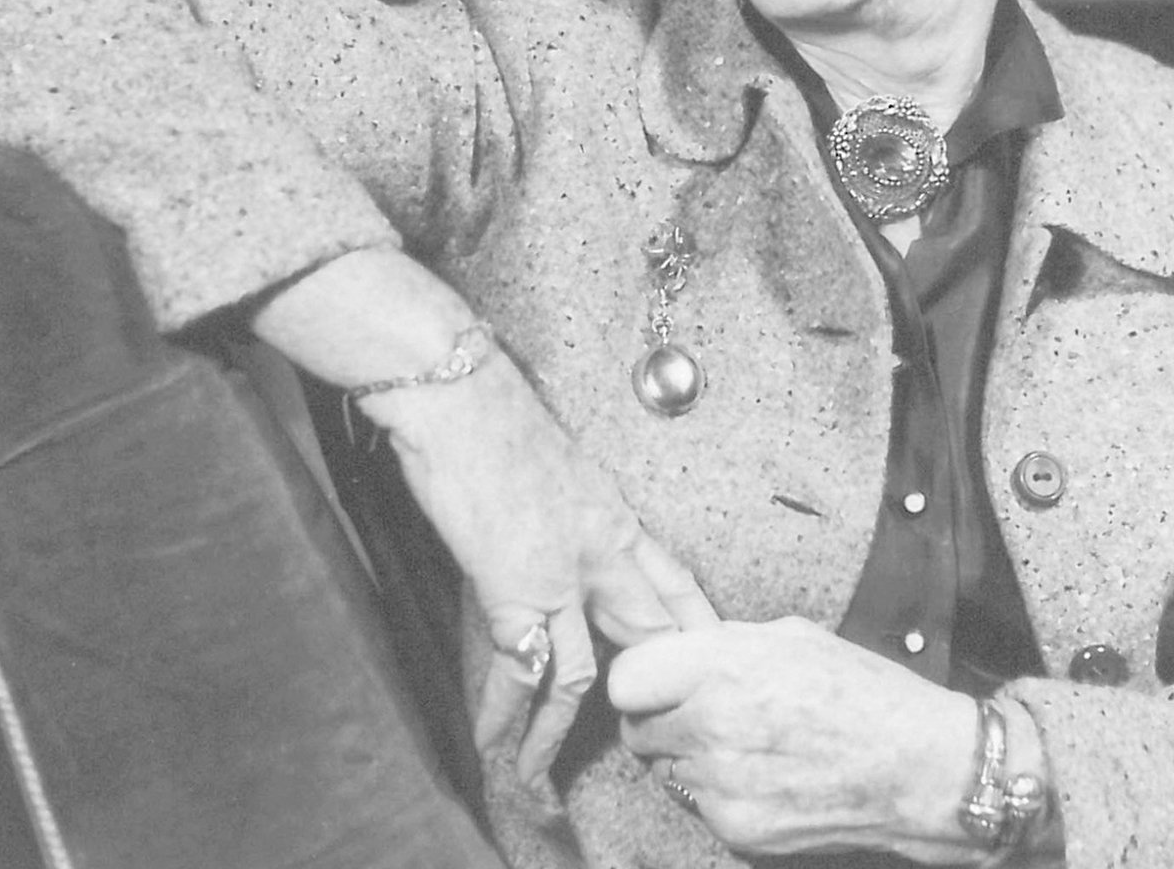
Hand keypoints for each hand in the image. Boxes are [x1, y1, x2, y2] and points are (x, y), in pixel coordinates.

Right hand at [370, 351, 717, 805]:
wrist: (458, 393)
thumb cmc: (491, 415)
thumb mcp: (548, 460)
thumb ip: (562, 504)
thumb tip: (550, 527)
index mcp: (612, 510)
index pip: (673, 576)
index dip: (696, 621)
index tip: (715, 653)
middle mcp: (601, 546)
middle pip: (652, 630)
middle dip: (661, 687)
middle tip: (666, 737)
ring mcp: (562, 571)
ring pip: (586, 673)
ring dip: (563, 732)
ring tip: (547, 778)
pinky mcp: (514, 588)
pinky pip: (521, 671)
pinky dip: (506, 717)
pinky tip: (496, 746)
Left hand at [610, 616, 981, 862]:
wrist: (924, 770)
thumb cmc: (865, 692)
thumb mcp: (791, 638)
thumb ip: (724, 644)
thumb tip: (682, 649)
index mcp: (723, 666)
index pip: (626, 678)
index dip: (644, 677)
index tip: (661, 678)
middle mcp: (713, 726)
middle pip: (637, 729)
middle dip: (661, 719)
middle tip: (699, 712)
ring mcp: (723, 787)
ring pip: (666, 770)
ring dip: (690, 757)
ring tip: (743, 744)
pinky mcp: (739, 833)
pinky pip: (700, 806)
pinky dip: (719, 793)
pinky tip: (764, 776)